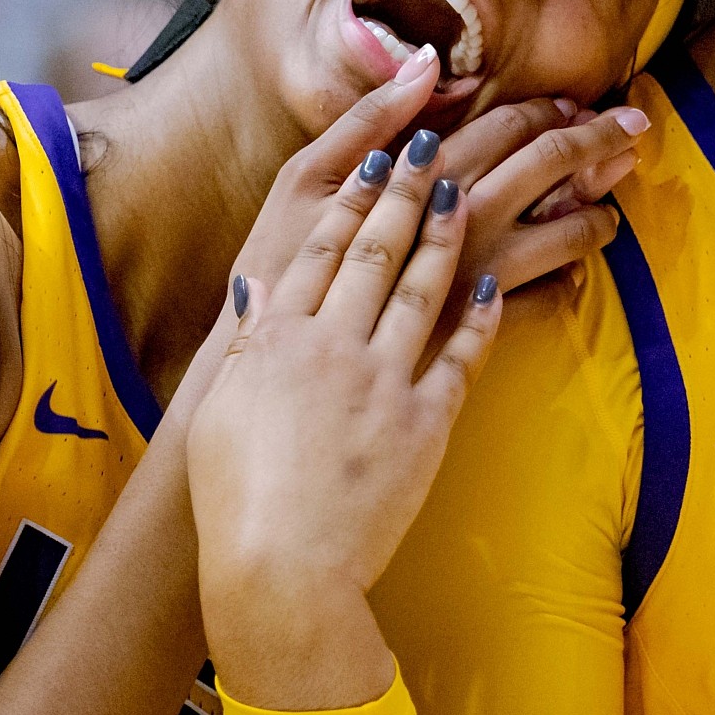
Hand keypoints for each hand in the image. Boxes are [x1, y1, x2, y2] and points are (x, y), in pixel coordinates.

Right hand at [189, 127, 502, 705]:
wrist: (281, 569)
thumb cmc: (235, 502)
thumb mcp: (219, 411)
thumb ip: (245, 342)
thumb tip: (255, 287)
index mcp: (275, 339)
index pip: (320, 249)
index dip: (351, 198)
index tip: (375, 156)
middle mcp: (330, 346)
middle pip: (375, 250)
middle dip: (405, 189)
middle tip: (429, 144)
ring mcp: (381, 381)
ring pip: (421, 288)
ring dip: (444, 233)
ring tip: (464, 189)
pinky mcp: (424, 424)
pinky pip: (459, 358)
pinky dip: (479, 318)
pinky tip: (495, 284)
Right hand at [229, 46, 648, 303]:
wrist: (269, 376)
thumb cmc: (276, 270)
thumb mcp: (303, 181)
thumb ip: (366, 119)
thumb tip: (423, 62)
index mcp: (415, 174)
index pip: (499, 126)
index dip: (544, 112)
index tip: (575, 105)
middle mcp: (449, 219)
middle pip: (543, 165)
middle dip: (595, 140)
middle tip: (632, 127)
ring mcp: (466, 275)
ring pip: (559, 231)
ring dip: (593, 209)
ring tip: (611, 204)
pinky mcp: (473, 331)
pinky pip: (540, 299)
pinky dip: (563, 279)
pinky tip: (574, 269)